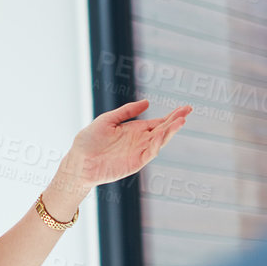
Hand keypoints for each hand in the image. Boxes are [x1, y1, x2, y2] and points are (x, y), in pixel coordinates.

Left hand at [68, 99, 190, 187]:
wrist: (79, 161)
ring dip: (170, 132)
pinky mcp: (135, 163)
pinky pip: (150, 153)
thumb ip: (126, 111)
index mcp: (134, 130)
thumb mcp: (107, 120)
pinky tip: (161, 134)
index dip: (172, 116)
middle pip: (163, 130)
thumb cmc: (89, 140)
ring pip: (160, 141)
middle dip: (175, 121)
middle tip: (188, 111)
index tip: (185, 108)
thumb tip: (147, 102)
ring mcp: (139, 152)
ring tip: (180, 121)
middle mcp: (140, 141)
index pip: (158, 122)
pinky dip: (157, 144)